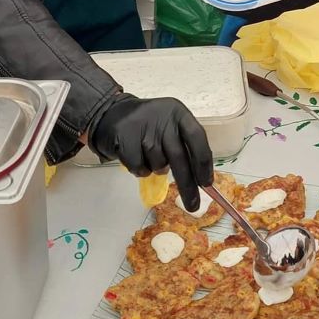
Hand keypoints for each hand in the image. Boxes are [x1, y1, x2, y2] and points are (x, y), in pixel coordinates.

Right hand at [89, 94, 212, 210]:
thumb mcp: (170, 125)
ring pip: (158, 164)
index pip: (197, 137)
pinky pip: (140, 167)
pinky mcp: (125, 137)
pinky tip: (137, 157)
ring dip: (157, 169)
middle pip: (179, 156)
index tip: (206, 183)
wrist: (112, 113)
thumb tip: (199, 179)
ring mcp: (143, 127)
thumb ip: (184, 145)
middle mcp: (163, 118)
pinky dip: (140, 170)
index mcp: (178, 113)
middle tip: (193, 205)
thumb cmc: (149, 125)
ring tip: (150, 157)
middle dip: (187, 185)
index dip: (203, 162)